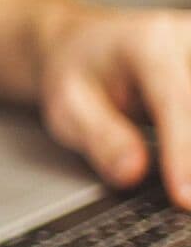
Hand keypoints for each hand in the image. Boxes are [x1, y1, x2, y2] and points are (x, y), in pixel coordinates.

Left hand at [37, 4, 190, 205]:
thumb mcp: (67, 105)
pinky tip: (190, 176)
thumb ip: (100, 137)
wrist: (88, 45)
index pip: (177, 102)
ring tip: (186, 189)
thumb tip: (131, 173)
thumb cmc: (79, 74)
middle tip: (186, 202)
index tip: (186, 198)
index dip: (184, 154)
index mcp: (149, 44)